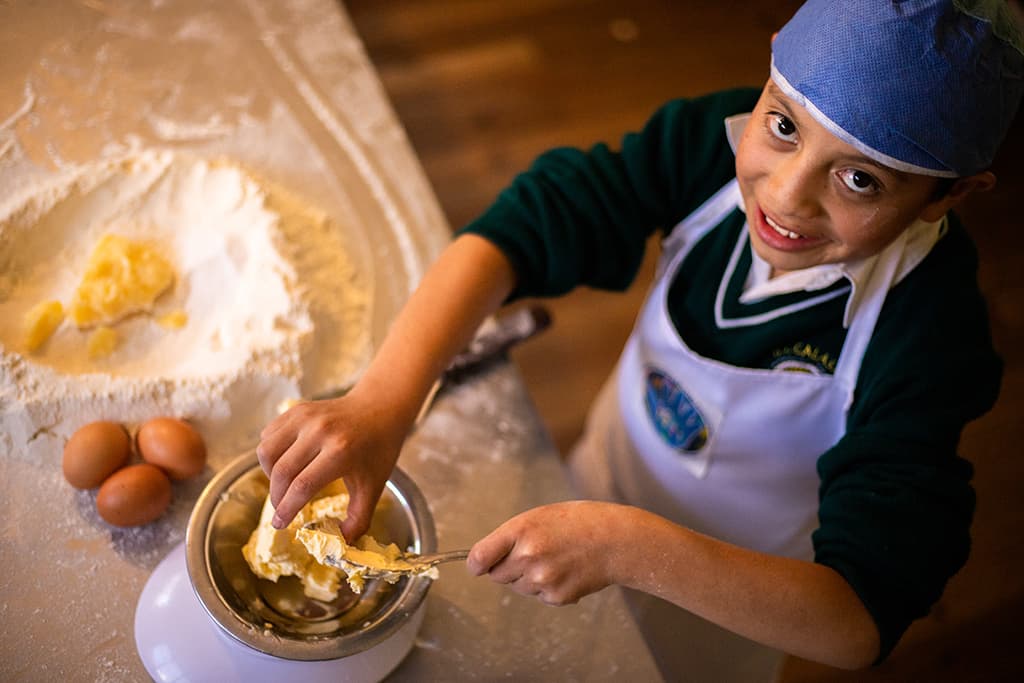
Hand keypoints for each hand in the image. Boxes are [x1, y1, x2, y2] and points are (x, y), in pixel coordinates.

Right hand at [256, 389, 404, 538]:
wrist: (380, 408)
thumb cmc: (379, 449)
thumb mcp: (374, 486)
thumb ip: (359, 519)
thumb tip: (341, 545)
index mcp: (340, 451)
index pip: (302, 486)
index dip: (287, 509)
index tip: (279, 524)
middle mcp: (320, 431)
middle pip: (281, 472)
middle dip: (277, 497)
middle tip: (282, 510)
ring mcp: (305, 417)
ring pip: (267, 452)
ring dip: (269, 474)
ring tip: (284, 485)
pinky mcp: (296, 410)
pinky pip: (268, 435)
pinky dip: (270, 454)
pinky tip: (285, 464)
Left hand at [467, 501, 638, 604]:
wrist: (616, 541)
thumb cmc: (580, 522)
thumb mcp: (540, 516)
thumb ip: (512, 536)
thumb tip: (484, 560)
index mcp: (521, 530)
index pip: (479, 557)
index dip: (476, 563)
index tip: (478, 565)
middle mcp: (528, 556)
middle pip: (497, 576)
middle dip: (507, 567)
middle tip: (532, 553)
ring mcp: (542, 580)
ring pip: (518, 587)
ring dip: (528, 578)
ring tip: (555, 559)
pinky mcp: (556, 597)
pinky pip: (539, 596)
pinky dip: (548, 588)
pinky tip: (566, 571)